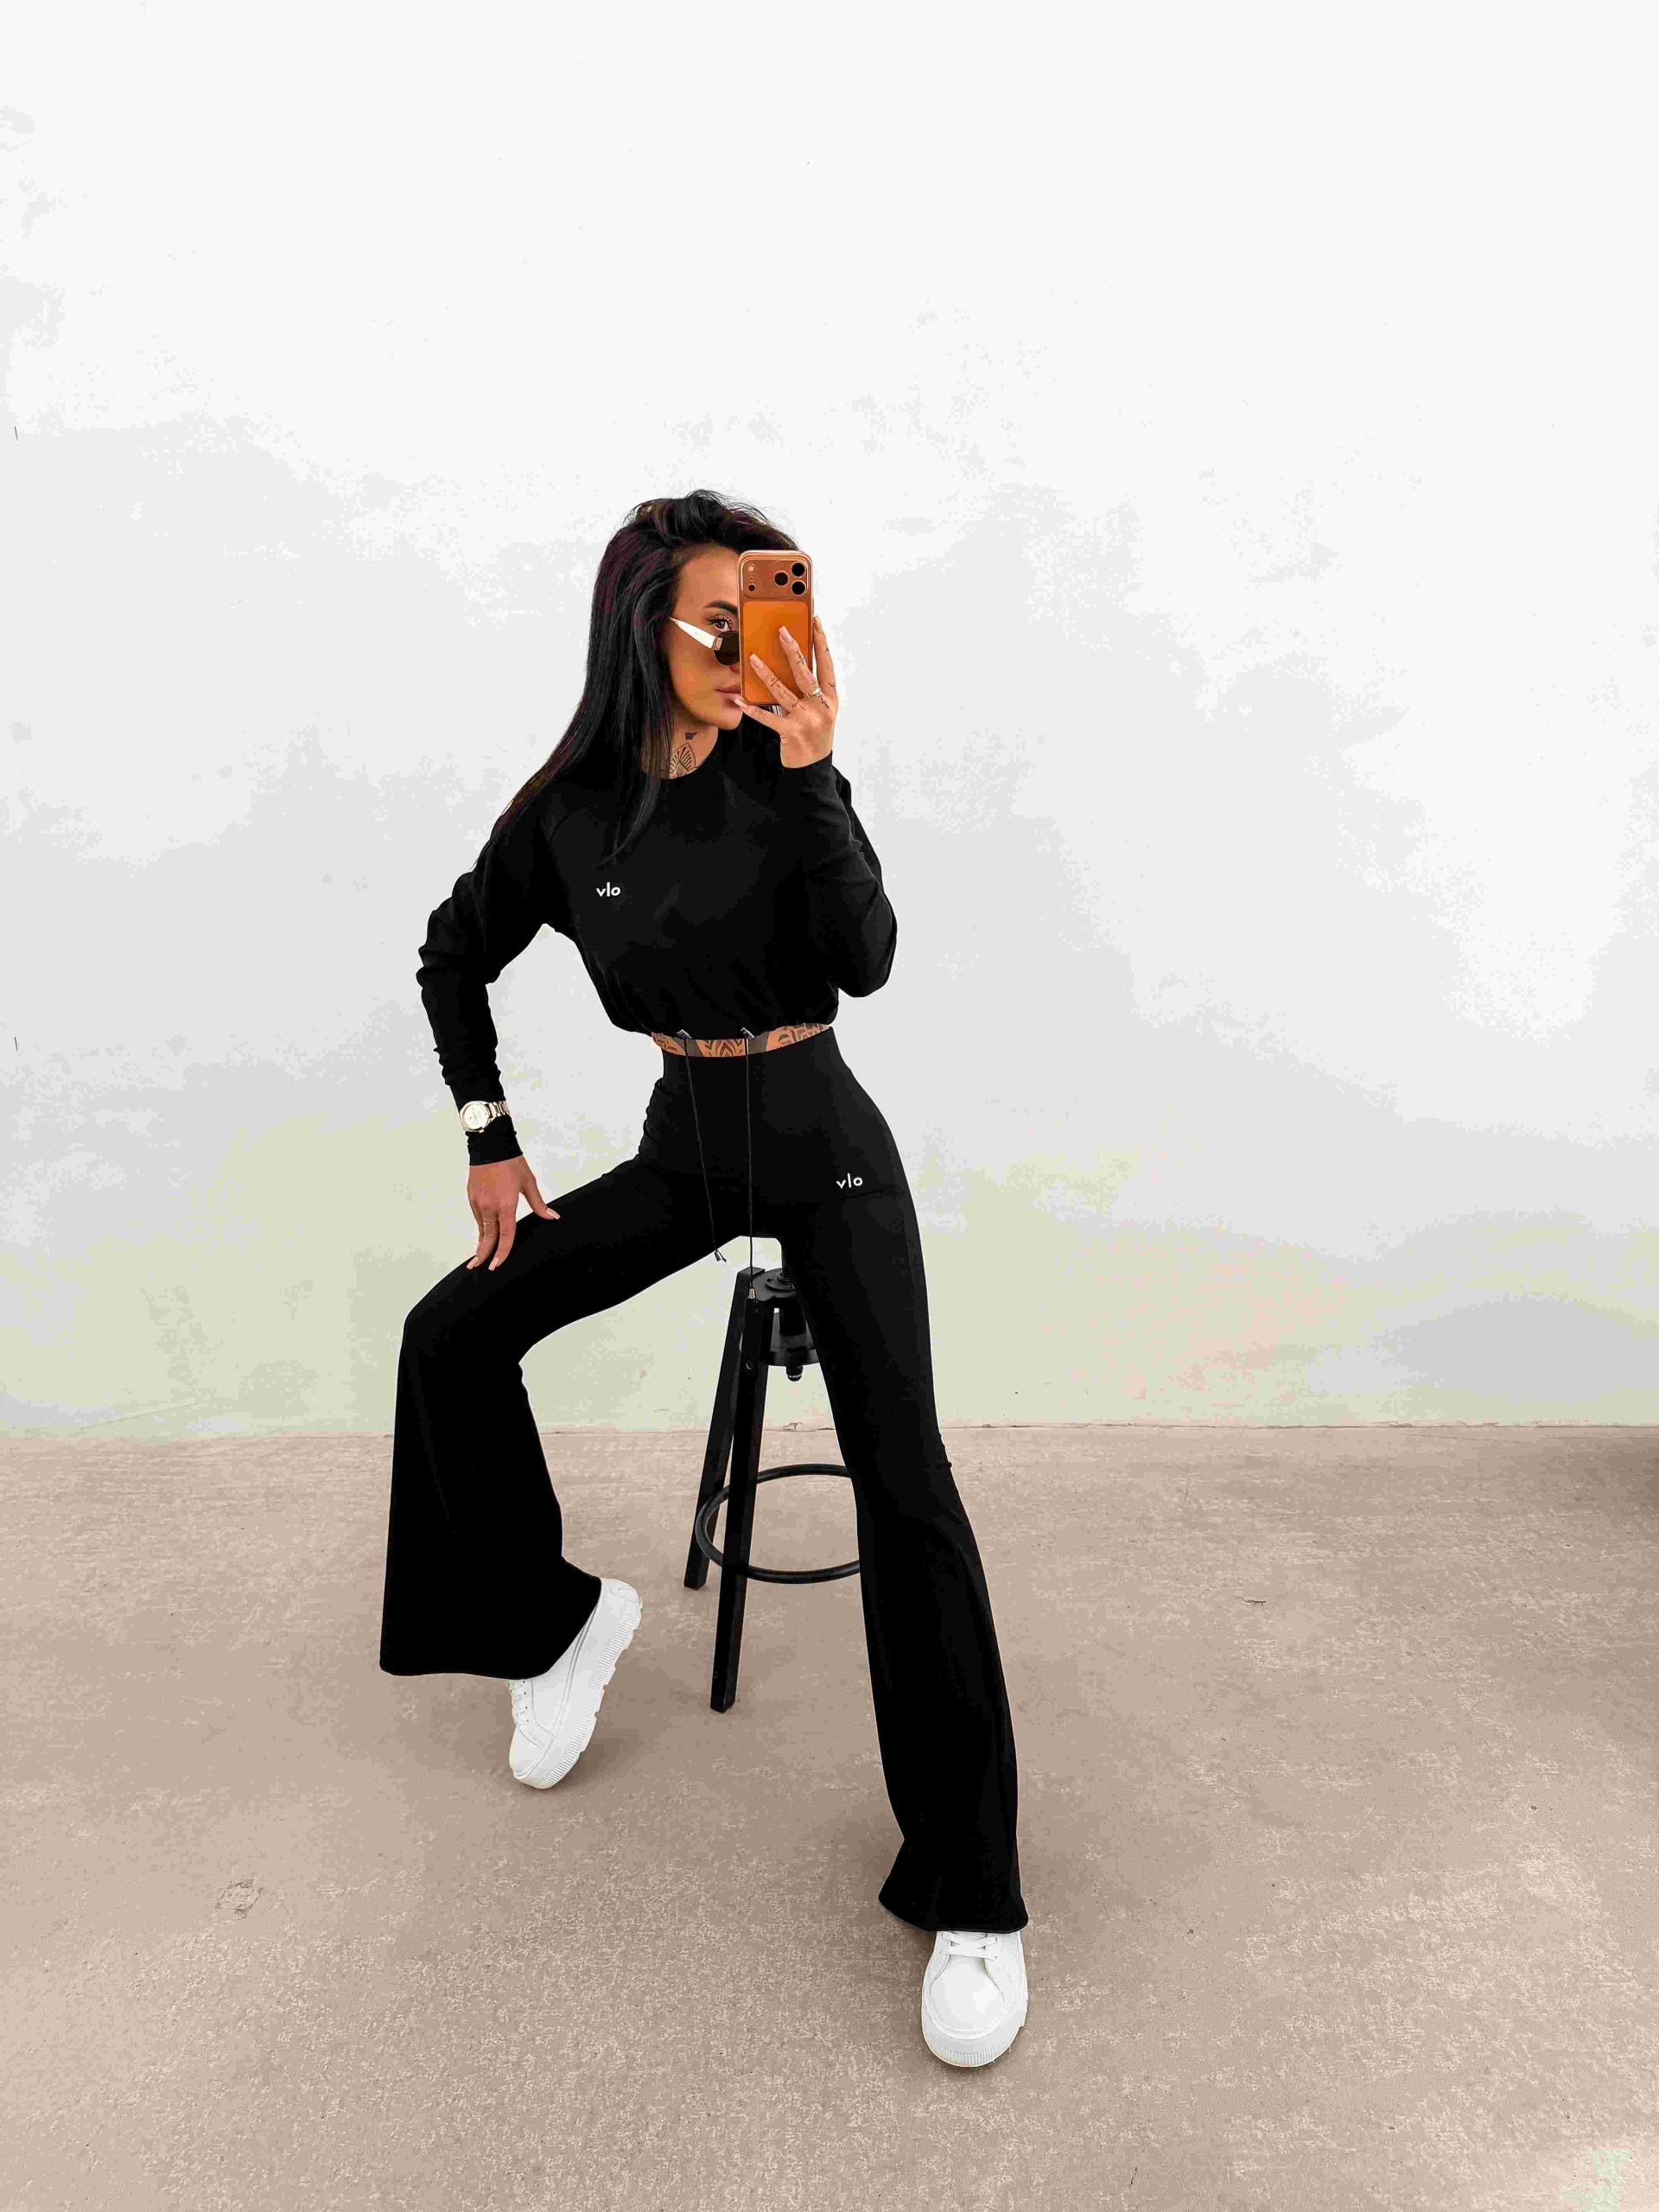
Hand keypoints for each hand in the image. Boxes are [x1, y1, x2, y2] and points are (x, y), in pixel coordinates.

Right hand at [466, 1155, 558, 1270]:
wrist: (490, 1145)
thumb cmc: (511, 1162)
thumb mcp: (528, 1183)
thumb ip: (538, 1204)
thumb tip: (552, 1217)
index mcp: (505, 1205)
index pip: (505, 1235)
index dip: (502, 1252)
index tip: (497, 1265)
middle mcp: (489, 1206)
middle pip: (487, 1237)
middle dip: (483, 1254)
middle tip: (479, 1267)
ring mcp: (478, 1202)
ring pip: (481, 1228)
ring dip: (481, 1242)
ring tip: (479, 1255)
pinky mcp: (471, 1197)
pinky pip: (477, 1217)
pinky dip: (480, 1227)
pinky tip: (482, 1233)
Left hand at [734, 613, 838, 768]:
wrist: (812, 768)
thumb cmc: (814, 734)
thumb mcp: (820, 710)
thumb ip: (810, 689)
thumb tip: (792, 661)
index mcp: (830, 699)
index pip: (827, 665)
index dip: (821, 643)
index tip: (815, 622)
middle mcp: (821, 708)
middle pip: (805, 673)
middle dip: (792, 650)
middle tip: (781, 631)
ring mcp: (806, 721)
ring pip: (782, 691)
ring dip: (765, 673)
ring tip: (752, 658)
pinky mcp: (790, 733)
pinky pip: (767, 717)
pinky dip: (752, 708)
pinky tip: (739, 699)